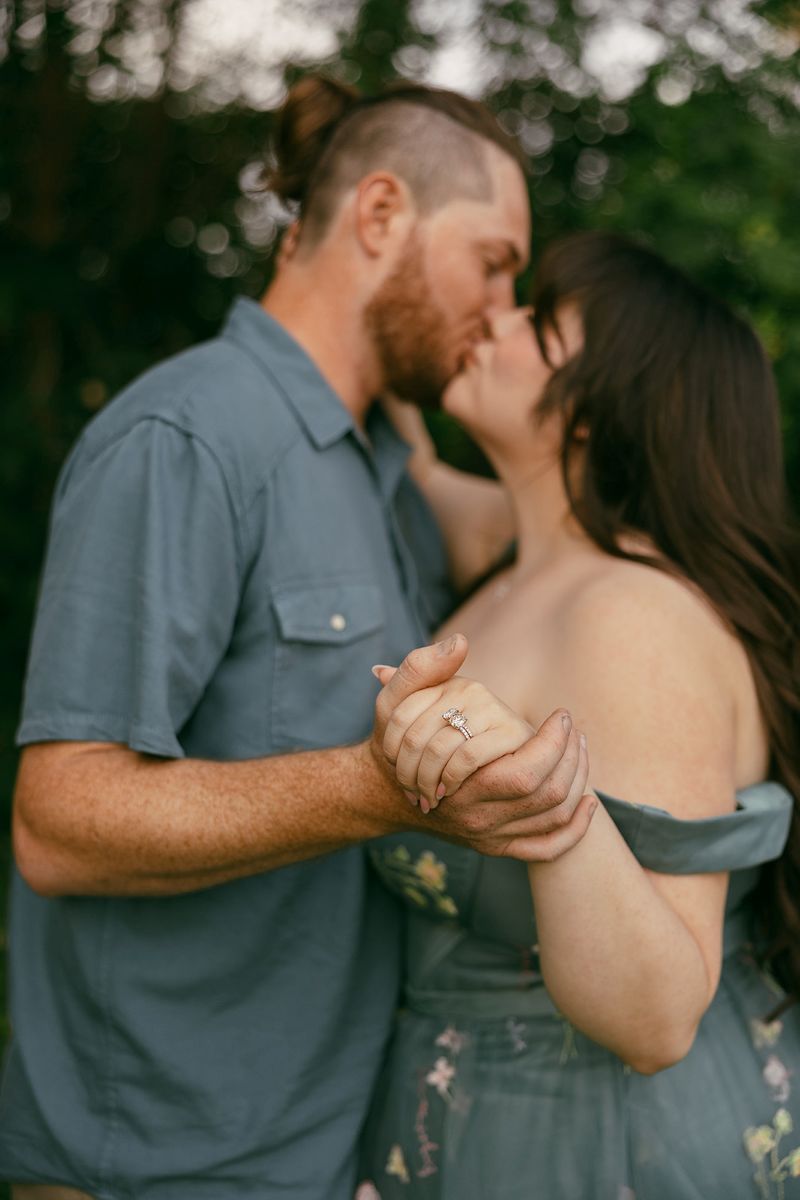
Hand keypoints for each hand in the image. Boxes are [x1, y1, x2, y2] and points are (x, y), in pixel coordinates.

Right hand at [371, 637, 595, 861]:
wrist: (383, 792)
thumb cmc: (392, 744)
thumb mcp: (394, 702)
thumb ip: (421, 668)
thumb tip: (459, 642)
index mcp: (461, 784)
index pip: (526, 773)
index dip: (554, 742)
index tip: (562, 714)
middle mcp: (478, 816)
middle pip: (546, 797)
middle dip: (571, 759)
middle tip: (573, 729)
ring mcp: (489, 835)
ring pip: (552, 818)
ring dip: (578, 783)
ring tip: (580, 748)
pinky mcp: (498, 846)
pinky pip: (547, 847)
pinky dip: (574, 830)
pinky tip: (588, 802)